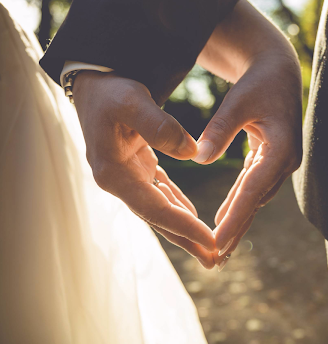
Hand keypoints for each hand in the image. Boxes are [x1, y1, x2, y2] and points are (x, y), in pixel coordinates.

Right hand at [73, 71, 215, 267]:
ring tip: (209, 247)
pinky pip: (159, 191)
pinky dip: (176, 204)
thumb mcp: (134, 102)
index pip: (153, 207)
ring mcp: (126, 175)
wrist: (95, 83)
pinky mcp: (135, 166)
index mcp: (113, 173)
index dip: (182, 226)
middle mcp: (118, 181)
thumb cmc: (111, 91)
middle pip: (157, 217)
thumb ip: (160, 127)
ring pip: (159, 208)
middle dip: (186, 239)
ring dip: (184, 227)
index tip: (210, 239)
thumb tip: (192, 153)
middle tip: (215, 260)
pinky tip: (192, 216)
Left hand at [195, 0, 301, 262]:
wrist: (276, 70)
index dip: (235, 216)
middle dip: (237, 229)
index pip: (254, 189)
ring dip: (238, 221)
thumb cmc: (257, 82)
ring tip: (218, 247)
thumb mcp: (237, 102)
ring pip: (255, 198)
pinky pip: (253, 186)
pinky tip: (224, 217)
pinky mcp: (271, 158)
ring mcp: (280, 161)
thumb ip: (219, 129)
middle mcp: (285, 160)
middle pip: (256, 201)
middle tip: (216, 258)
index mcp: (281, 148)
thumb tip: (198, 157)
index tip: (217, 240)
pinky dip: (239, 203)